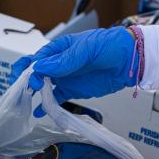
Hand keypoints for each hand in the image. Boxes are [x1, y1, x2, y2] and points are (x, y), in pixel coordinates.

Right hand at [11, 27, 138, 106]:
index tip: (30, 80)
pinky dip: (47, 105)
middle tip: (29, 91)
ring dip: (34, 94)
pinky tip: (39, 112)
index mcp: (58, 49)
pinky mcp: (73, 90)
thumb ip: (65, 60)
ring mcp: (65, 78)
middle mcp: (58, 63)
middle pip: (35, 73)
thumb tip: (41, 67)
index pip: (36, 58)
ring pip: (43, 87)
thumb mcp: (86, 49)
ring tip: (27, 103)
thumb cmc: (110, 45)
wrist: (130, 60)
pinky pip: (56, 98)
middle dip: (27, 82)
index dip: (28, 69)